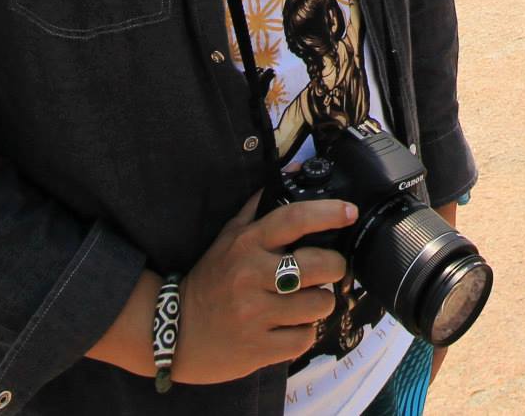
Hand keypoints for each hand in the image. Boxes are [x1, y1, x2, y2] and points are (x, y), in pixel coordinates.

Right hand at [170, 191, 355, 383]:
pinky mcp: (259, 348)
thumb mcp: (226, 239)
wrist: (175, 332)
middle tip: (328, 269)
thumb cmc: (210, 281)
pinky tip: (289, 326)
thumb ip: (256, 209)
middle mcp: (251, 276)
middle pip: (319, 265)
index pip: (294, 220)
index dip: (328, 213)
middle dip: (334, 266)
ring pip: (319, 304)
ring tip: (304, 301)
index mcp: (246, 245)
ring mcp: (255, 314)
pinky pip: (304, 338)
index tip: (349, 212)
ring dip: (319, 303)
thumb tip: (289, 176)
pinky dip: (303, 332)